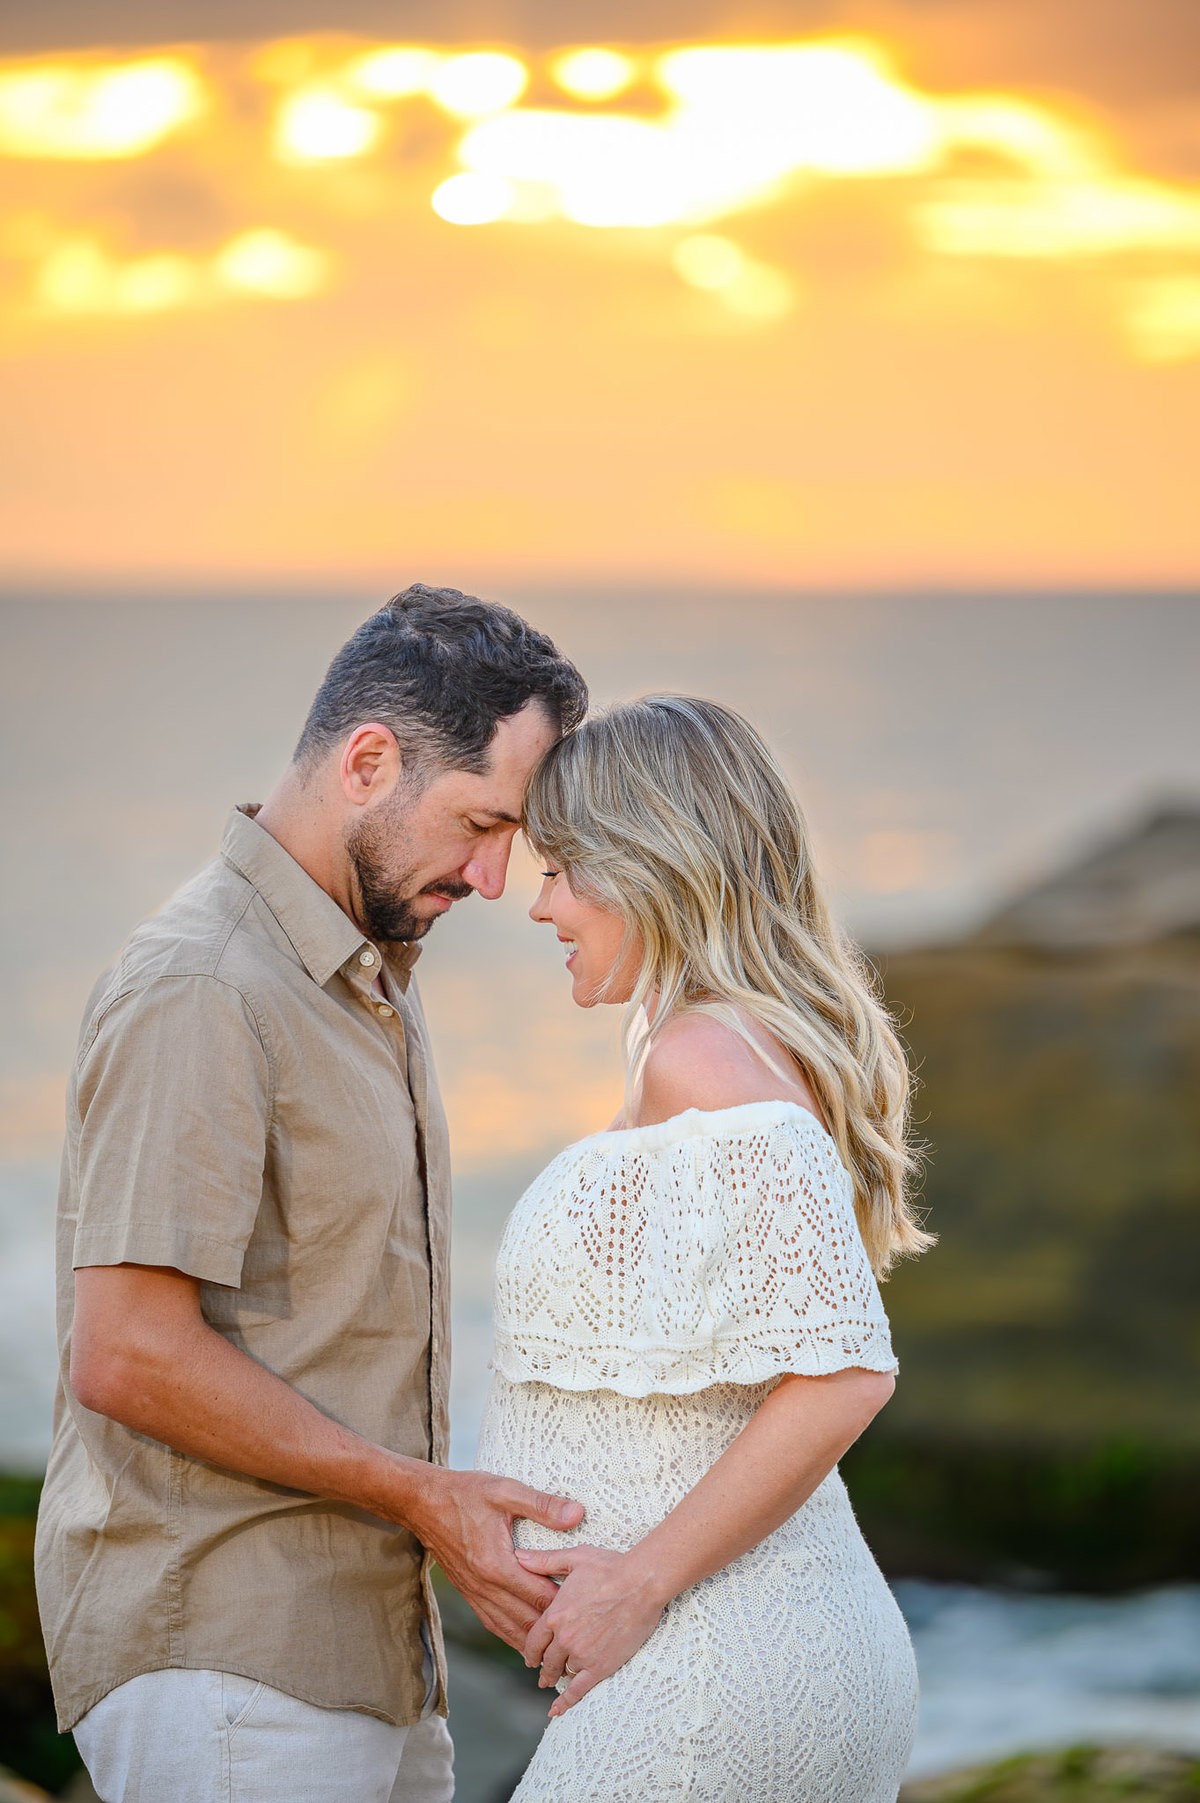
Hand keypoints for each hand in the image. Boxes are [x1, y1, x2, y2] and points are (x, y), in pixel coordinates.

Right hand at [396, 1466, 584, 1652]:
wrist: (422, 1502)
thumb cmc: (465, 1493)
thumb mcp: (505, 1490)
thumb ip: (541, 1505)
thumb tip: (577, 1514)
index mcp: (497, 1564)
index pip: (539, 1595)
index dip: (565, 1605)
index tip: (588, 1609)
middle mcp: (485, 1586)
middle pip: (526, 1620)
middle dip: (553, 1631)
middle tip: (581, 1639)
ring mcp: (474, 1593)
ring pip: (508, 1628)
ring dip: (533, 1642)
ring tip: (558, 1653)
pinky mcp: (468, 1593)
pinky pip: (493, 1623)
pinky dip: (511, 1635)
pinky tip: (524, 1641)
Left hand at [516, 1544, 665, 1716]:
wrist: (641, 1584)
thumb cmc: (610, 1567)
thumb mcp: (574, 1558)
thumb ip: (545, 1561)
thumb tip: (518, 1556)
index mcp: (555, 1614)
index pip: (533, 1640)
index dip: (530, 1651)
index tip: (530, 1657)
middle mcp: (563, 1637)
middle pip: (546, 1660)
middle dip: (543, 1668)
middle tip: (542, 1674)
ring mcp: (581, 1654)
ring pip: (563, 1672)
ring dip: (558, 1677)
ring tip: (556, 1681)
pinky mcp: (600, 1666)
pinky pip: (578, 1690)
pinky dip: (565, 1703)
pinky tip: (556, 1711)